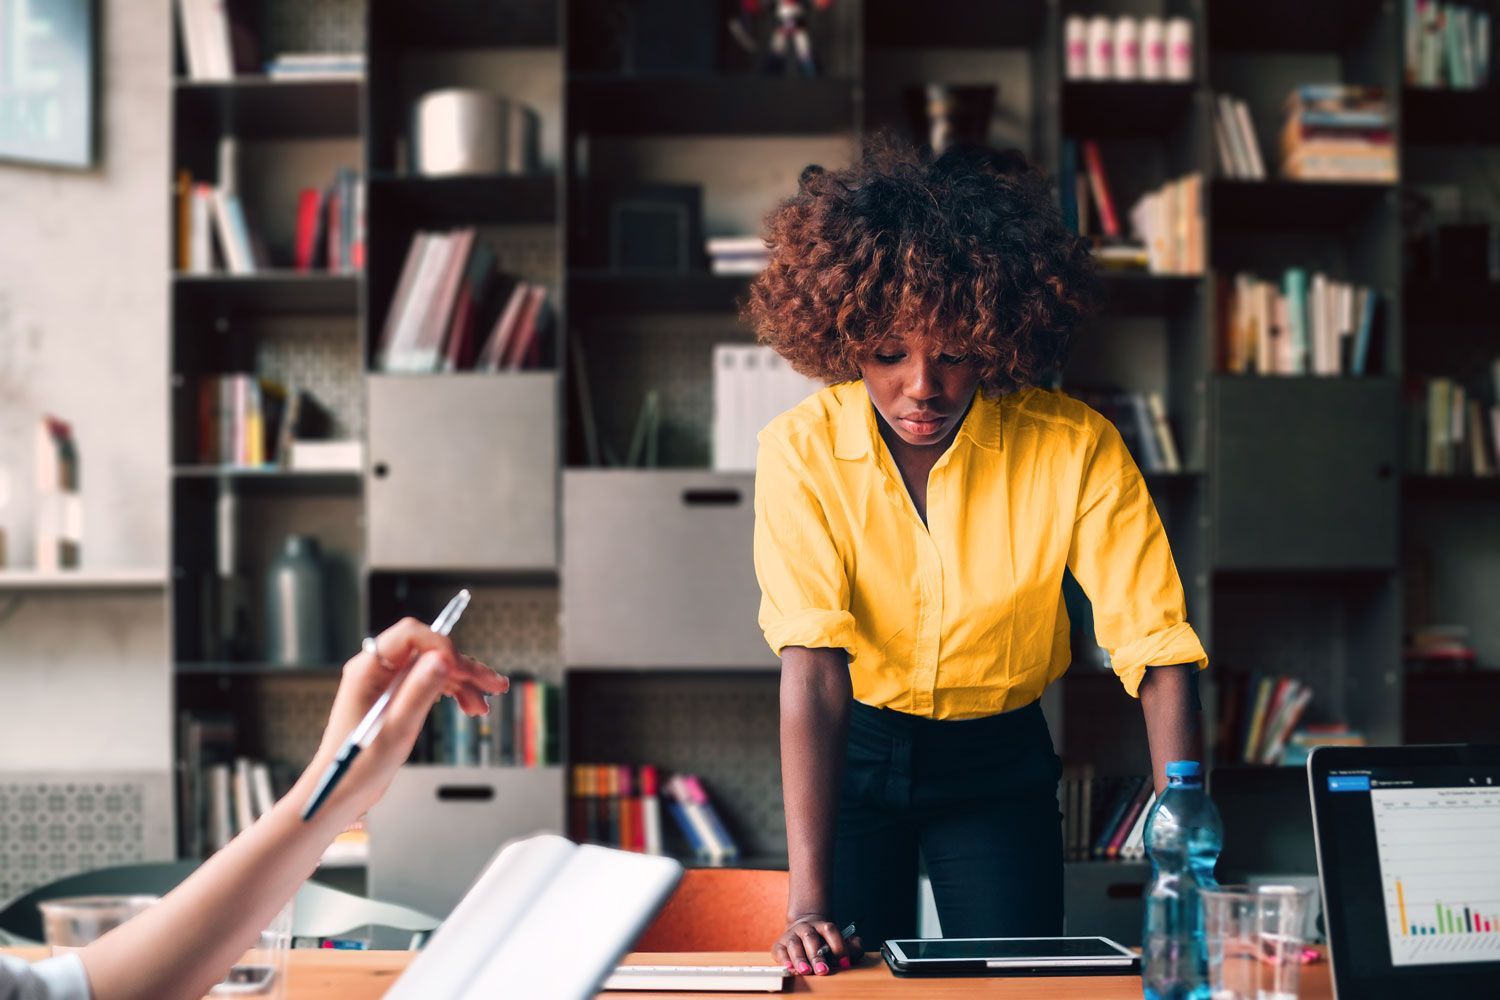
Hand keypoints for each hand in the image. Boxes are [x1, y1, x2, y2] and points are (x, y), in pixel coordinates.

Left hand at [304, 617, 507, 817]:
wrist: (341, 792)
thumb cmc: (358, 766)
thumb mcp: (396, 729)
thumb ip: (419, 690)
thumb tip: (441, 658)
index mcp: (368, 670)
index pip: (411, 635)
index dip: (442, 646)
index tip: (463, 669)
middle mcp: (376, 670)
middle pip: (428, 651)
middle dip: (464, 666)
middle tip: (493, 683)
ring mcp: (386, 683)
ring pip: (433, 667)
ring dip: (462, 682)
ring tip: (484, 703)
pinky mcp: (394, 697)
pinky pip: (428, 683)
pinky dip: (451, 692)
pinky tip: (468, 705)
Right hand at [772, 913, 861, 975]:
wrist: (803, 930)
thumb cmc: (824, 941)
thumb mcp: (840, 941)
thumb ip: (852, 946)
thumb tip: (854, 950)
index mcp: (822, 926)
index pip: (830, 930)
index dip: (838, 945)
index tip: (844, 962)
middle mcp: (806, 928)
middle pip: (811, 938)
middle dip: (817, 955)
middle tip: (823, 970)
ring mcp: (791, 935)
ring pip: (794, 944)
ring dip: (800, 958)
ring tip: (805, 971)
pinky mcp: (779, 945)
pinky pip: (780, 951)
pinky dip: (784, 960)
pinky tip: (790, 968)